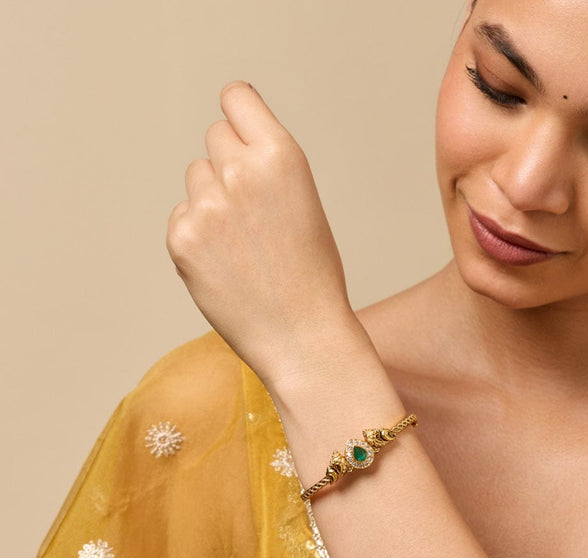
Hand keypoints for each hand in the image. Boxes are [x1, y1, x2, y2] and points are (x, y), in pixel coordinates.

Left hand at [167, 81, 363, 387]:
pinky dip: (198, 235)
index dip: (241, 117)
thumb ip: (266, 166)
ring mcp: (207, 206)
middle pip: (214, 137)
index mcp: (282, 156)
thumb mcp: (305, 203)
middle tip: (252, 208)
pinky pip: (182, 216)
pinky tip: (226, 263)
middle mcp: (241, 172)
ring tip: (243, 243)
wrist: (303, 337)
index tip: (242, 133)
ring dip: (212, 199)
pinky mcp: (182, 239)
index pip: (237, 97)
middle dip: (228, 162)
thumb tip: (224, 147)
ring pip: (196, 177)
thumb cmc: (313, 275)